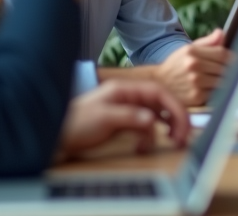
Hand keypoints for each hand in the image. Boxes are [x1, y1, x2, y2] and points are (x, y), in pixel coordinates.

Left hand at [59, 79, 189, 159]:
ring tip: (170, 143)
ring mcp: (126, 110)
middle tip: (183, 138)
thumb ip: (131, 117)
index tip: (184, 125)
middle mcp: (129, 97)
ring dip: (164, 130)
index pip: (159, 93)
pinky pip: (144, 128)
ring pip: (155, 117)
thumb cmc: (75, 123)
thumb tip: (153, 121)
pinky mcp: (122, 123)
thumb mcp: (104, 118)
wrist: (52, 135)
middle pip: (161, 104)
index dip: (175, 107)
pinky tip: (143, 148)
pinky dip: (148, 138)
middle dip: (175, 119)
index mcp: (126, 90)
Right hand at [153, 29, 230, 105]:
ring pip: (223, 81)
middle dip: (230, 70)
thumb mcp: (189, 49)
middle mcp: (194, 66)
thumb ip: (208, 42)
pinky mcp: (197, 97)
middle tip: (231, 71)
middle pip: (225, 67)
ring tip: (220, 80)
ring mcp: (195, 82)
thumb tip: (222, 33)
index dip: (232, 57)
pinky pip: (217, 93)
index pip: (222, 53)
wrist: (158, 84)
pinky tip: (212, 89)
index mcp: (193, 52)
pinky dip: (218, 92)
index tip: (235, 60)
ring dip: (225, 81)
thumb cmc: (176, 65)